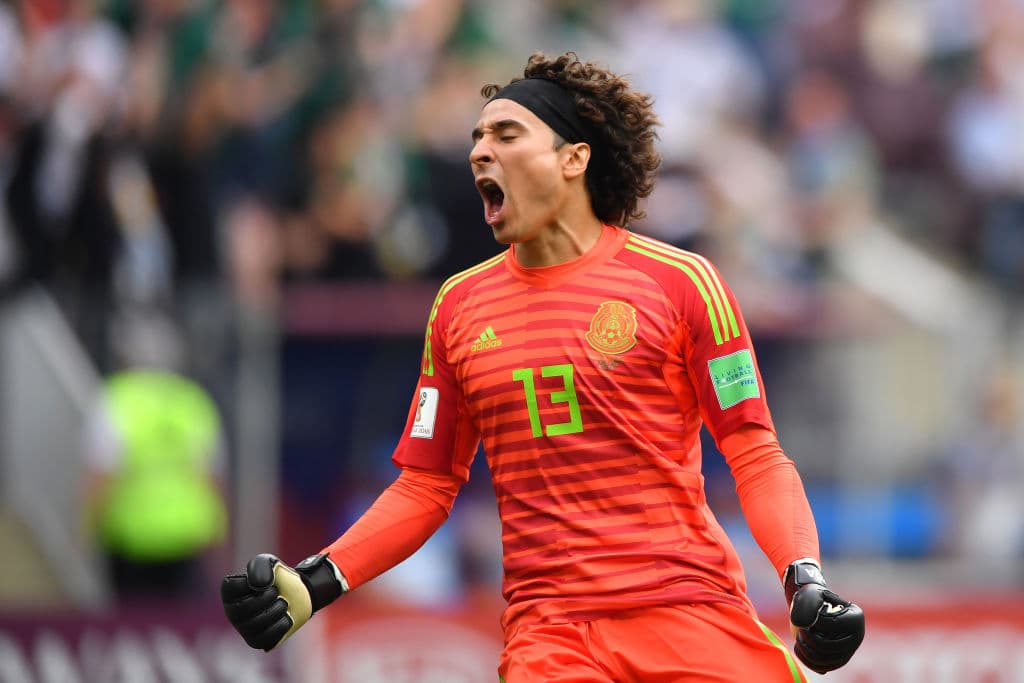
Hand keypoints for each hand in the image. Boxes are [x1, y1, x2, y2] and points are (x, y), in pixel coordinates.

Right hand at [221, 553, 343, 650]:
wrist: (298, 594)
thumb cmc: (279, 578)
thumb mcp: (270, 563)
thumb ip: (260, 566)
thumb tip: (259, 585)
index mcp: (230, 591)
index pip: (232, 588)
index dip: (254, 583)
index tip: (266, 581)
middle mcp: (232, 612)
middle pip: (242, 609)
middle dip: (267, 598)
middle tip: (277, 593)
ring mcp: (243, 629)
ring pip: (255, 625)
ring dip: (276, 610)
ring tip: (283, 604)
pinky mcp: (257, 641)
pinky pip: (266, 638)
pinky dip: (281, 625)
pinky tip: (285, 617)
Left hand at [784, 560, 864, 673]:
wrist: (815, 608)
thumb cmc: (814, 597)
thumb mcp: (812, 593)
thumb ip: (808, 603)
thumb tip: (803, 624)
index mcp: (855, 618)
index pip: (831, 624)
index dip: (813, 621)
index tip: (808, 615)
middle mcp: (856, 637)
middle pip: (826, 645)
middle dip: (807, 637)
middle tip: (801, 628)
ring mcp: (849, 651)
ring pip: (823, 659)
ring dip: (804, 649)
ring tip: (800, 638)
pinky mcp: (839, 661)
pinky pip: (822, 667)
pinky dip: (806, 659)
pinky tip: (799, 647)